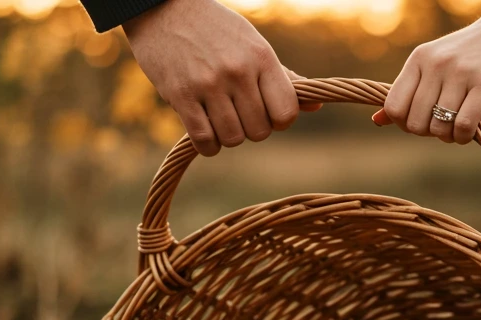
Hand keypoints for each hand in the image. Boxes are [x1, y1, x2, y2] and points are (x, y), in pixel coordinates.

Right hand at [124, 0, 312, 156]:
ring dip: (227, 137)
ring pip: (232, 139)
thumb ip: (282, 77)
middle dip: (250, 129)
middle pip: (259, 131)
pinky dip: (207, 145)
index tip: (265, 112)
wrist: (163, 10)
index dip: (278, 121)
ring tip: (219, 118)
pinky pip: (204, 141)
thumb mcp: (253, 45)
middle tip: (237, 113)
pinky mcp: (181, 96)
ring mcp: (208, 84)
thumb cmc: (215, 30)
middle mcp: (238, 70)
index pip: (286, 112)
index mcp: (261, 57)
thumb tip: (316, 106)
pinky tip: (204, 130)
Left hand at [373, 0, 480, 144]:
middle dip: (428, 133)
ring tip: (459, 126)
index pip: (393, 107)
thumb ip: (408, 90)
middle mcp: (436, 64)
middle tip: (444, 125)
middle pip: (414, 124)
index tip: (423, 120)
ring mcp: (461, 74)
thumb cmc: (474, 50)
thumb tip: (376, 121)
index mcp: (419, 59)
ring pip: (439, 128)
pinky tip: (470, 131)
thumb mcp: (435, 63)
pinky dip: (464, 137)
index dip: (405, 124)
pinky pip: (464, 126)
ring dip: (449, 137)